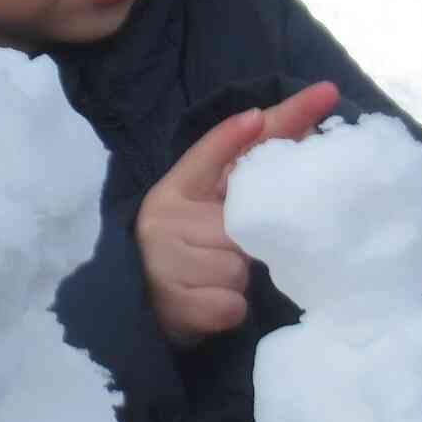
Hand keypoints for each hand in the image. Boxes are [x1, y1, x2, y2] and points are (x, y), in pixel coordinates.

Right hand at [135, 81, 339, 346]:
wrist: (147, 308)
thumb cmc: (190, 248)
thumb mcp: (207, 204)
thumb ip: (241, 167)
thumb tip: (274, 120)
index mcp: (175, 188)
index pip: (208, 151)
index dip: (236, 133)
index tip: (264, 113)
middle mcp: (163, 219)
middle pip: (238, 223)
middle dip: (247, 240)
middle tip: (228, 250)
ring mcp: (165, 263)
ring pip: (237, 267)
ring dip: (238, 278)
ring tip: (214, 279)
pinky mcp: (177, 305)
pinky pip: (230, 304)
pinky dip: (230, 307)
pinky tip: (211, 302)